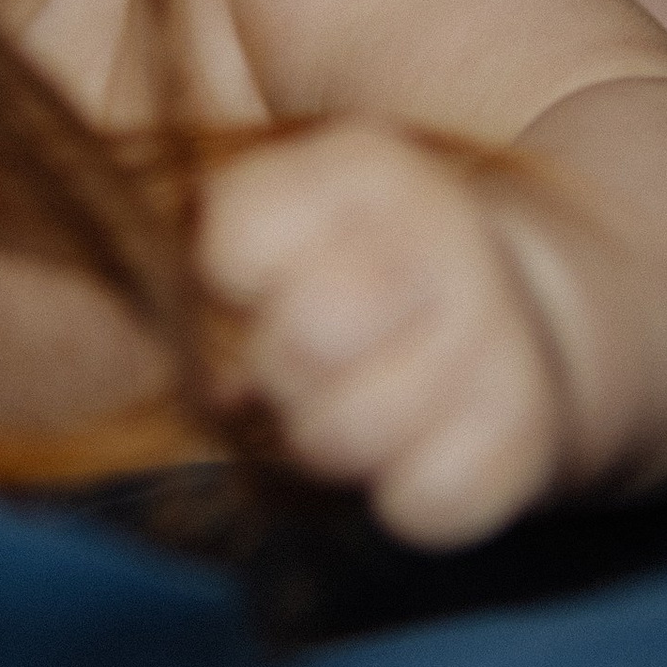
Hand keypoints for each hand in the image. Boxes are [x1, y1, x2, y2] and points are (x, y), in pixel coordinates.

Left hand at [199, 122, 572, 548]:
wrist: (531, 306)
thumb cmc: (366, 259)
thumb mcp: (298, 196)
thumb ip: (215, 228)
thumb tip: (134, 316)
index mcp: (363, 164)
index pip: (236, 239)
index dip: (227, 282)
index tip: (254, 284)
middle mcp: (442, 231)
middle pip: (297, 342)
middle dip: (277, 371)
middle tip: (309, 362)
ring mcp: (496, 332)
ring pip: (344, 433)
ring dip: (331, 439)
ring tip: (359, 402)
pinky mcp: (529, 437)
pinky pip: (422, 503)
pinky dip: (405, 496)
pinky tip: (419, 451)